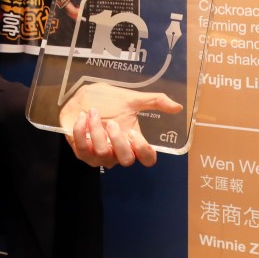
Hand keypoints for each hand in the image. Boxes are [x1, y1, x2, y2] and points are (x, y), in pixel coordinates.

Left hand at [59, 83, 181, 167]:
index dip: (143, 150)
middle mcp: (118, 152)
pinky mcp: (82, 152)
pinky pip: (81, 150)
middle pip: (126, 160)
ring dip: (96, 131)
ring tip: (92, 112)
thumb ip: (154, 102)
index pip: (147, 158)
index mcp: (132, 141)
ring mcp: (99, 155)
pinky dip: (81, 132)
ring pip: (102, 155)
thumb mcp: (131, 99)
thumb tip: (177, 106)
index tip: (133, 132)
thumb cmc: (108, 102)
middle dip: (118, 141)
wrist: (82, 97)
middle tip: (112, 122)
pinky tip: (81, 117)